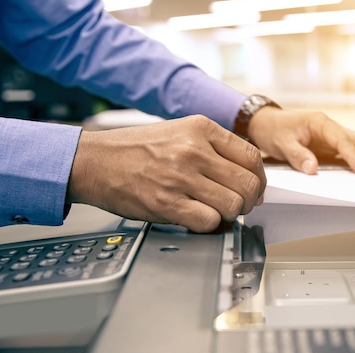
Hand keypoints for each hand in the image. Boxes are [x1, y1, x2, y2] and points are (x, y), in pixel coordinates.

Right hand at [67, 115, 265, 232]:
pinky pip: (209, 222)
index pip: (252, 157)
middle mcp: (194, 150)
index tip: (255, 188)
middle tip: (238, 204)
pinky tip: (198, 219)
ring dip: (230, 214)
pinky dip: (209, 225)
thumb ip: (215, 148)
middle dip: (249, 200)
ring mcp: (180, 177)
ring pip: (233, 205)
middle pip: (248, 183)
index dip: (259, 178)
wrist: (95, 160)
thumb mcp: (180, 131)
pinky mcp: (166, 203)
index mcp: (201, 128)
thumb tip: (247, 174)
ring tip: (217, 211)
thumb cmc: (137, 148)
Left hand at [247, 107, 354, 174]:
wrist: (266, 122)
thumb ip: (297, 155)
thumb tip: (313, 169)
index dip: (354, 158)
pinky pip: (354, 151)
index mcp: (320, 123)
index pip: (342, 141)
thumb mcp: (281, 143)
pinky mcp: (333, 146)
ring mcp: (333, 136)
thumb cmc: (274, 130)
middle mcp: (331, 127)